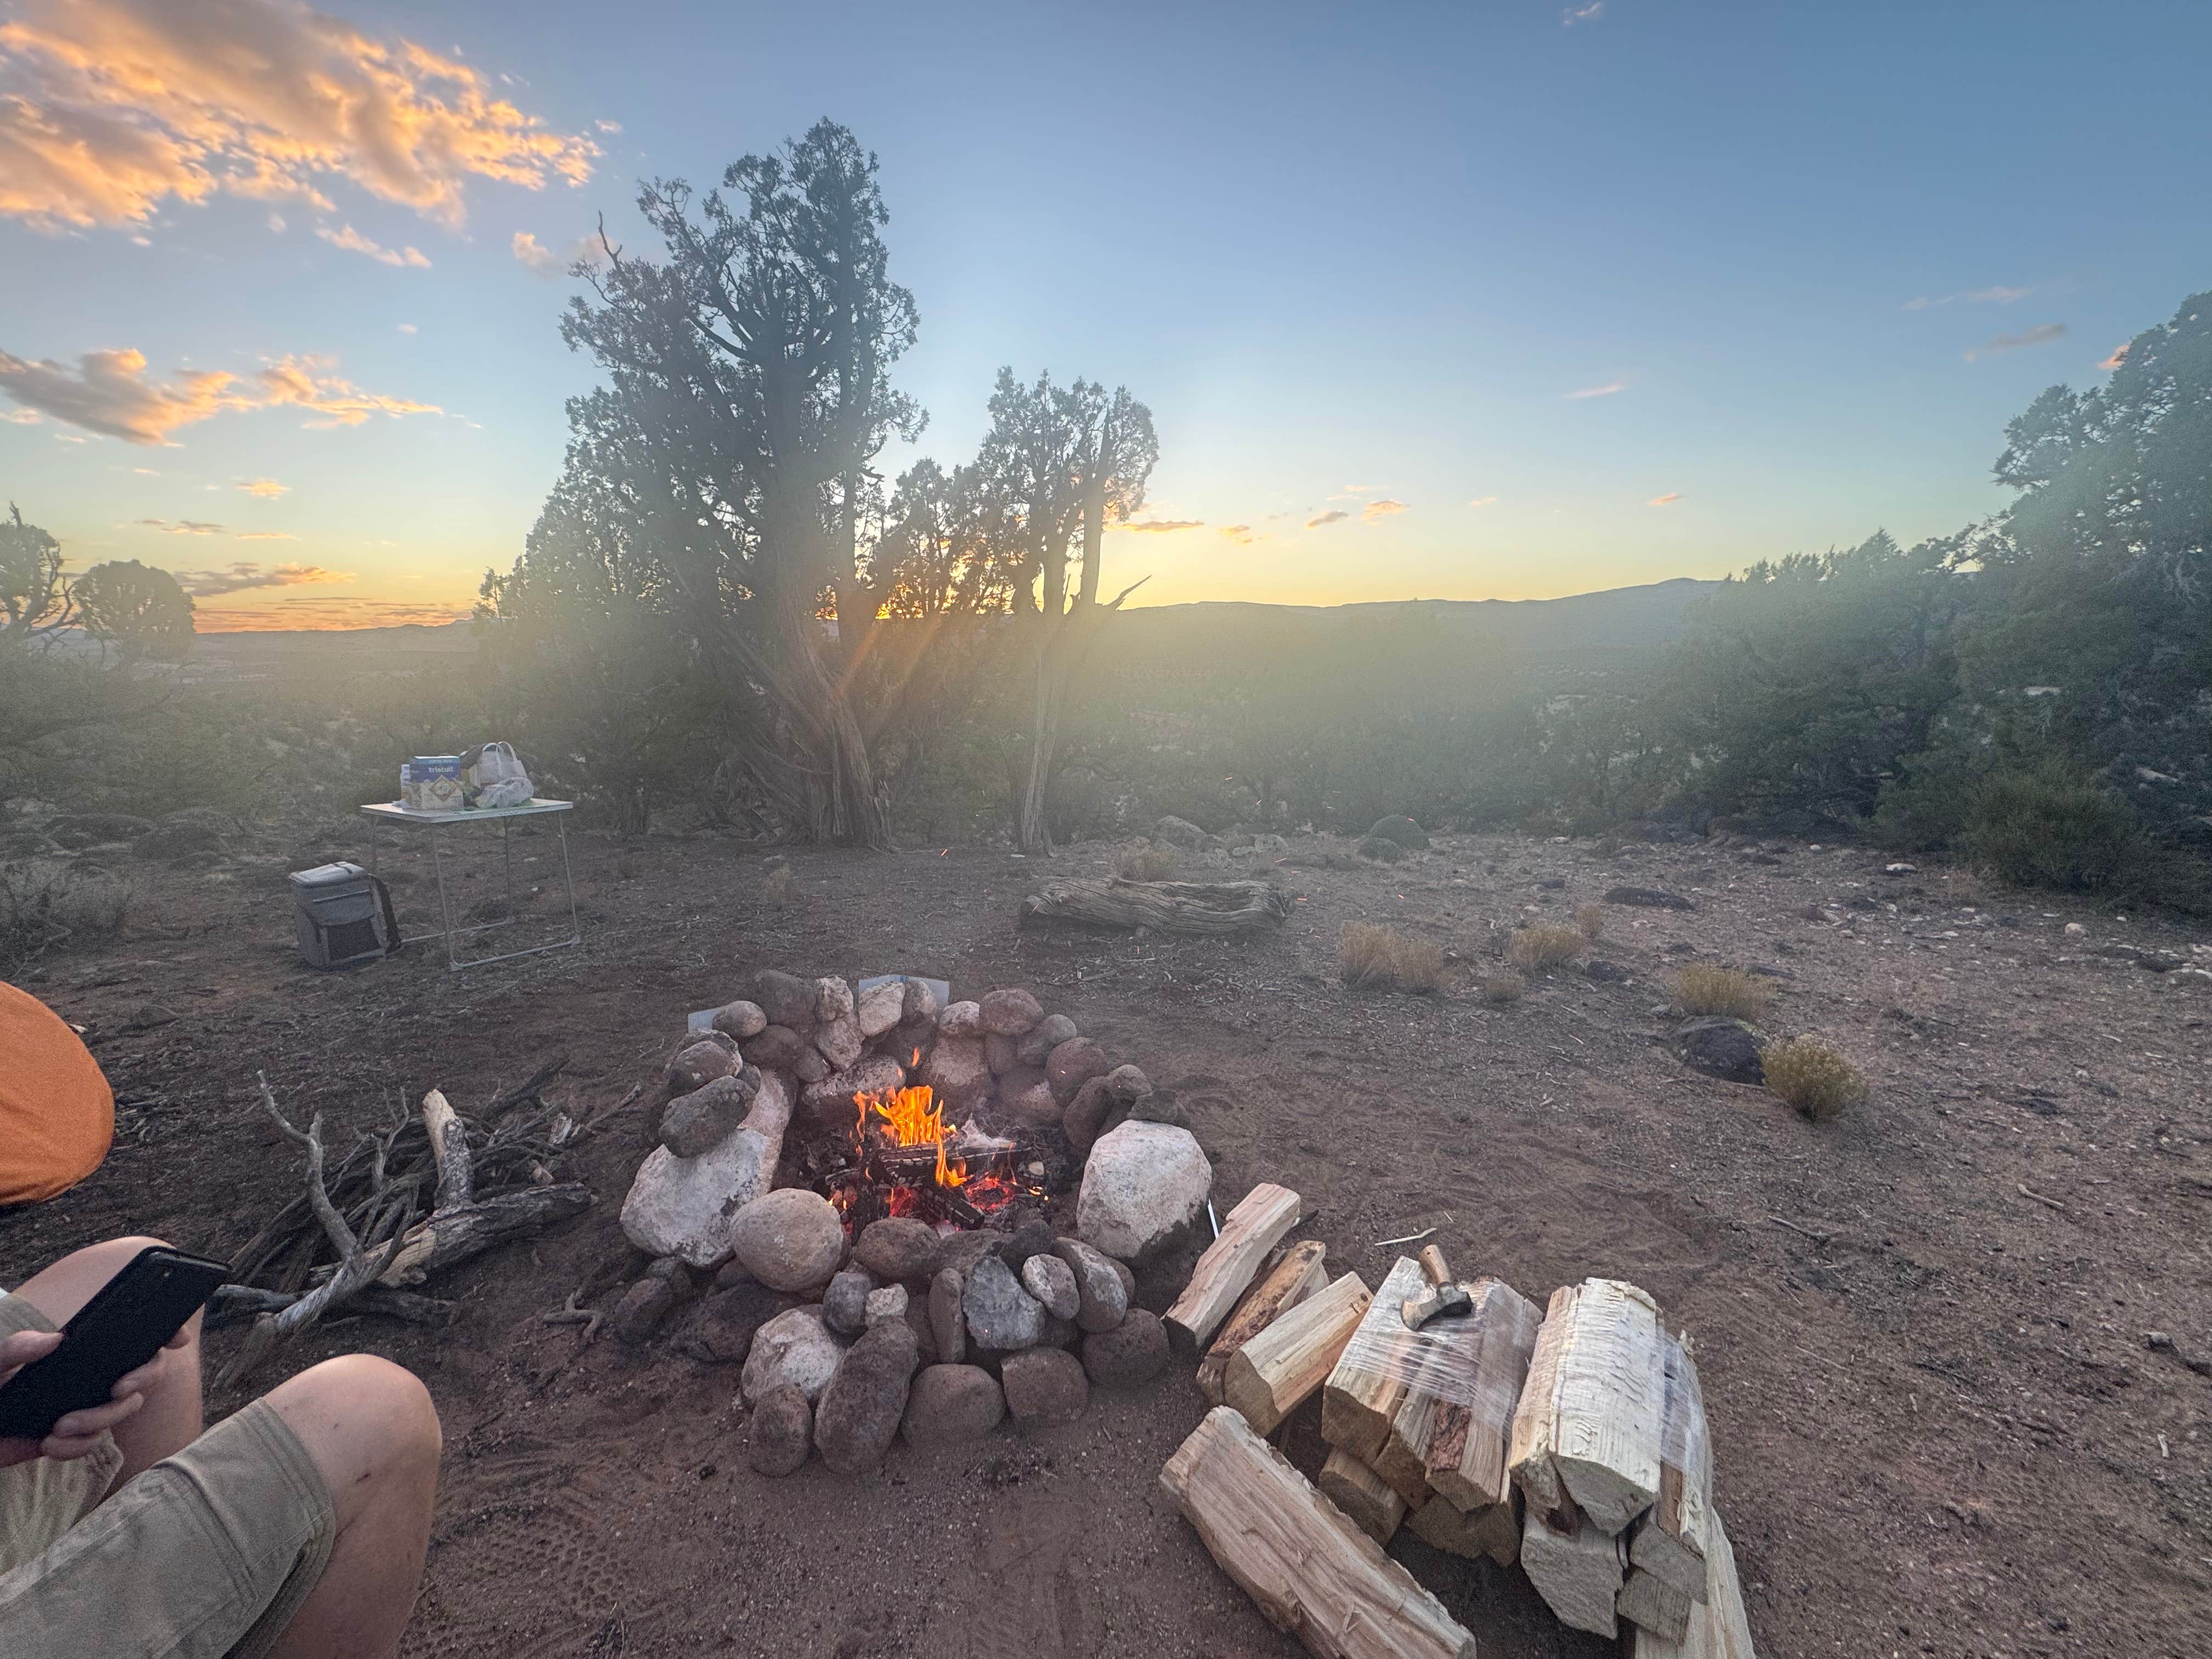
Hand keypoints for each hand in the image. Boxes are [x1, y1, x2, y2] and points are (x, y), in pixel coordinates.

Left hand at [0, 1329, 150, 1469]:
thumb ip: (17, 1348)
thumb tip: (55, 1339)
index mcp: (80, 1348)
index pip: (132, 1332)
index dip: (165, 1330)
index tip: (176, 1338)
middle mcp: (93, 1372)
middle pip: (145, 1370)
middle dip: (142, 1377)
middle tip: (117, 1387)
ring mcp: (87, 1404)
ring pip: (124, 1409)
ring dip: (100, 1419)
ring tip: (61, 1426)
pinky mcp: (74, 1436)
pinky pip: (94, 1442)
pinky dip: (77, 1447)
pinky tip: (48, 1445)